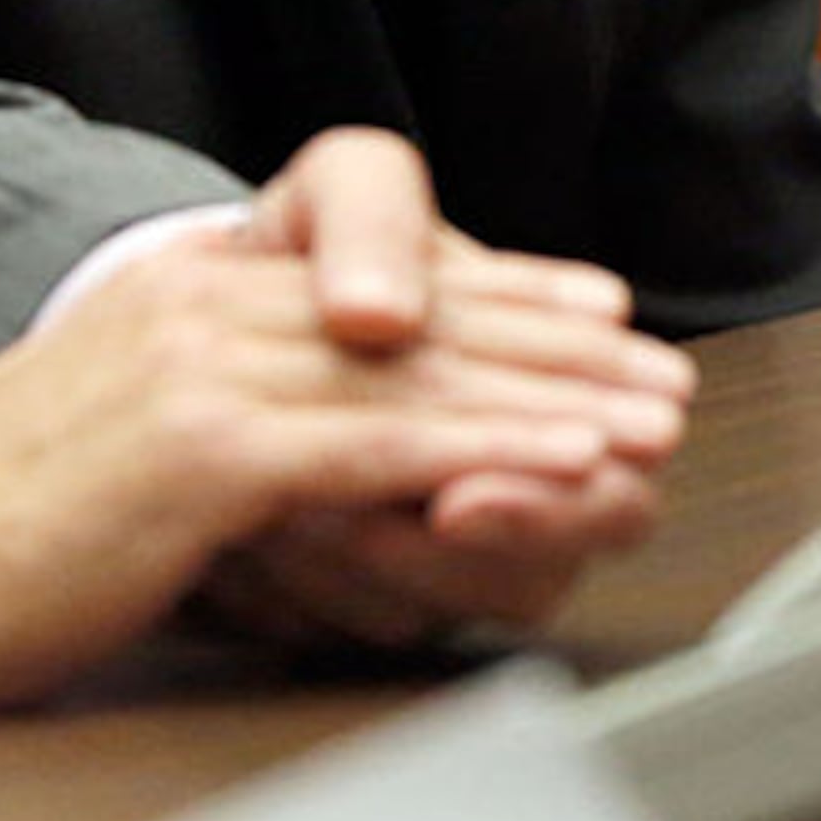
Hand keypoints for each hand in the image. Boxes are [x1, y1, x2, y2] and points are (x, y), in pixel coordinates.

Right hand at [0, 131, 692, 712]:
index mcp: (185, 288)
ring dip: (550, 399)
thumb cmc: (4, 522)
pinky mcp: (208, 449)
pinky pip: (377, 449)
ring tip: (644, 420)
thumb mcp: (120, 428)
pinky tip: (557, 468)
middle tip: (658, 367)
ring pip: (416, 375)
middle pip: (415, 314)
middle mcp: (202, 300)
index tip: (592, 311)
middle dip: (553, 343)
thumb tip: (303, 431)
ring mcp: (206, 367)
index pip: (370, 280)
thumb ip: (212, 400)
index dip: (494, 293)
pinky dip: (486, 456)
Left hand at [208, 130, 693, 646]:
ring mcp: (430, 552)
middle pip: (533, 583)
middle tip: (376, 529)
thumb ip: (375, 215)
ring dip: (358, 567)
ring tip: (287, 521)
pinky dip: (297, 591)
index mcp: (543, 394)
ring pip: (430, 617)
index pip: (610, 493)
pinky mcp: (351, 591)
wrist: (210, 309)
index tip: (465, 499)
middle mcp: (504, 486)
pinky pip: (338, 629)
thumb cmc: (310, 254)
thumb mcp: (341, 191)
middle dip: (451, 561)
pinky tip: (252, 543)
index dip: (550, 509)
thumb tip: (382, 310)